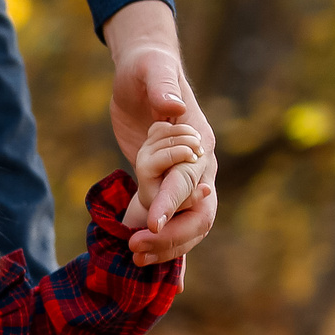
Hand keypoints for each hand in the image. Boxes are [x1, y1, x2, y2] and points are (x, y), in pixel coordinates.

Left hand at [106, 0, 218, 263]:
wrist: (143, 75)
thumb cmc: (148, 69)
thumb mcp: (152, 70)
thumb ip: (162, 86)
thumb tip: (171, 106)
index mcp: (198, 141)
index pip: (188, 179)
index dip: (171, 202)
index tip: (151, 222)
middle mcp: (199, 166)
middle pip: (198, 214)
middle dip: (171, 236)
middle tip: (135, 247)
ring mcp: (185, 180)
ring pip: (189, 225)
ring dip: (167, 246)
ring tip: (135, 259)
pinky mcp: (167, 186)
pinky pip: (174, 223)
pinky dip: (166, 245)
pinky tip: (148, 265)